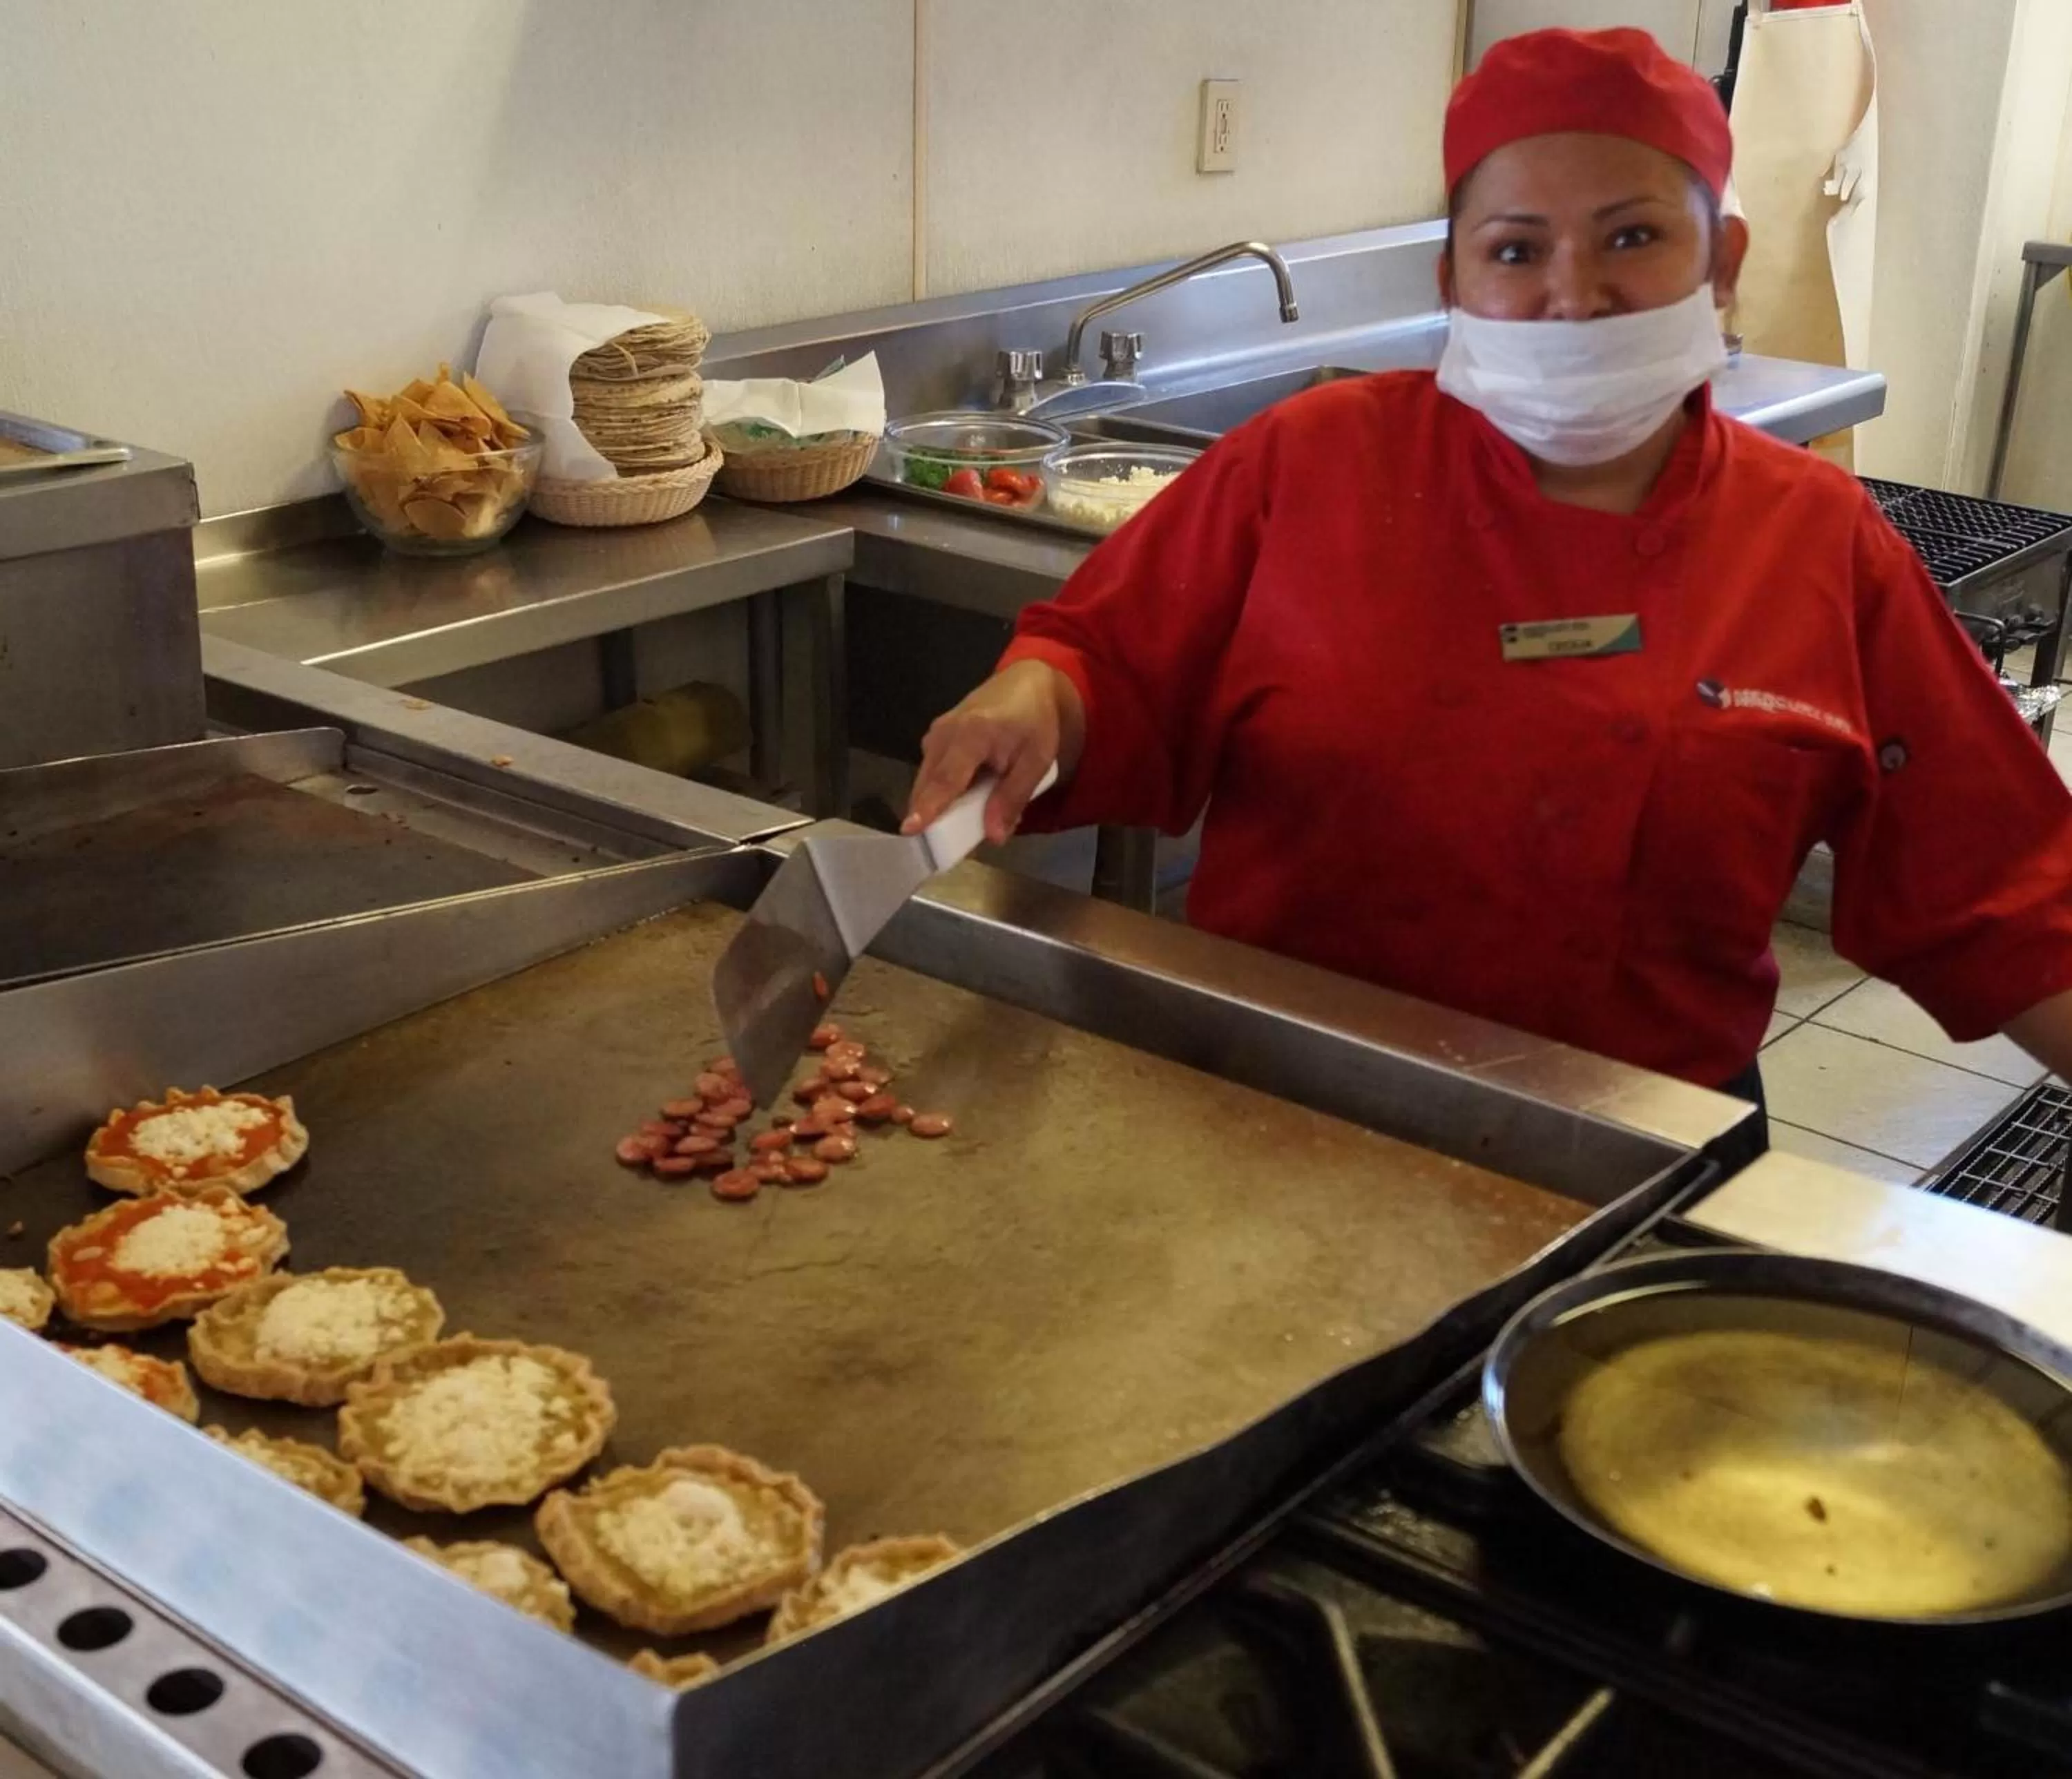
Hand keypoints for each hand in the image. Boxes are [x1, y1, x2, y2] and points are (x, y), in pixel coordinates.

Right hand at [904, 660, 1083, 844]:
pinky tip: (963, 797)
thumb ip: (1013, 798)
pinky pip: (932, 772)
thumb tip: (994, 836)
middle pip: (929, 783)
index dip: (928, 807)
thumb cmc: (1034, 721)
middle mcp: (945, 732)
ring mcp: (936, 733)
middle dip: (932, 815)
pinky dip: (942, 790)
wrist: (1026, 684)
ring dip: (939, 803)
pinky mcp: (934, 737)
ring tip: (962, 819)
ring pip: (927, 779)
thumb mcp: (1037, 760)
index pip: (946, 779)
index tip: (910, 829)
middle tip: (945, 846)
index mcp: (972, 734)